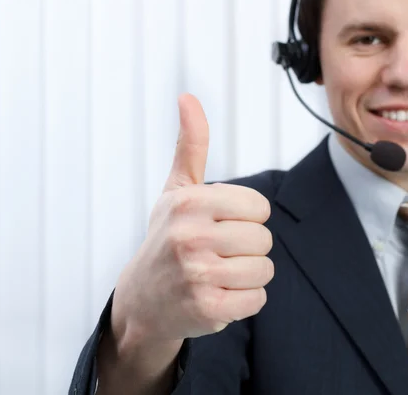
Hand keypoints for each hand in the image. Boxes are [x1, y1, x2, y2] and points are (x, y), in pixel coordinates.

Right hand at [110, 94, 273, 371]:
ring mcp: (198, 275)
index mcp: (189, 202)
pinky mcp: (208, 309)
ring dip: (246, 275)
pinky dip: (244, 300)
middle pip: (264, 239)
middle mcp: (190, 236)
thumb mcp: (175, 190)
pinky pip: (257, 299)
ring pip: (264, 270)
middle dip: (246, 247)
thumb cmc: (166, 238)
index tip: (219, 225)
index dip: (245, 218)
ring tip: (216, 274)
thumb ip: (191, 145)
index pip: (260, 207)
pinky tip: (218, 295)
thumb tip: (188, 97)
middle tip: (216, 253)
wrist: (143, 299)